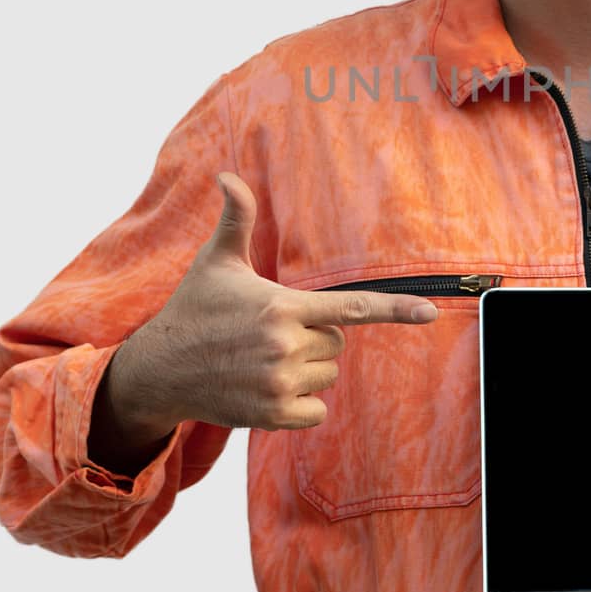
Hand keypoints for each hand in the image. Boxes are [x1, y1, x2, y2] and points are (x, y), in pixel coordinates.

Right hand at [112, 171, 439, 432]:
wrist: (158, 371)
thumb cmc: (193, 310)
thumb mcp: (215, 262)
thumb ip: (236, 219)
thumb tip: (227, 175)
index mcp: (281, 306)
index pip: (352, 307)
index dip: (396, 310)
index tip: (432, 313)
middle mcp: (284, 346)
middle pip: (336, 341)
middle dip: (311, 337)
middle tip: (268, 333)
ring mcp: (279, 384)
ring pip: (327, 375)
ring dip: (304, 370)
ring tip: (261, 360)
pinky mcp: (272, 416)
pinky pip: (316, 411)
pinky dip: (299, 404)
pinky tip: (264, 388)